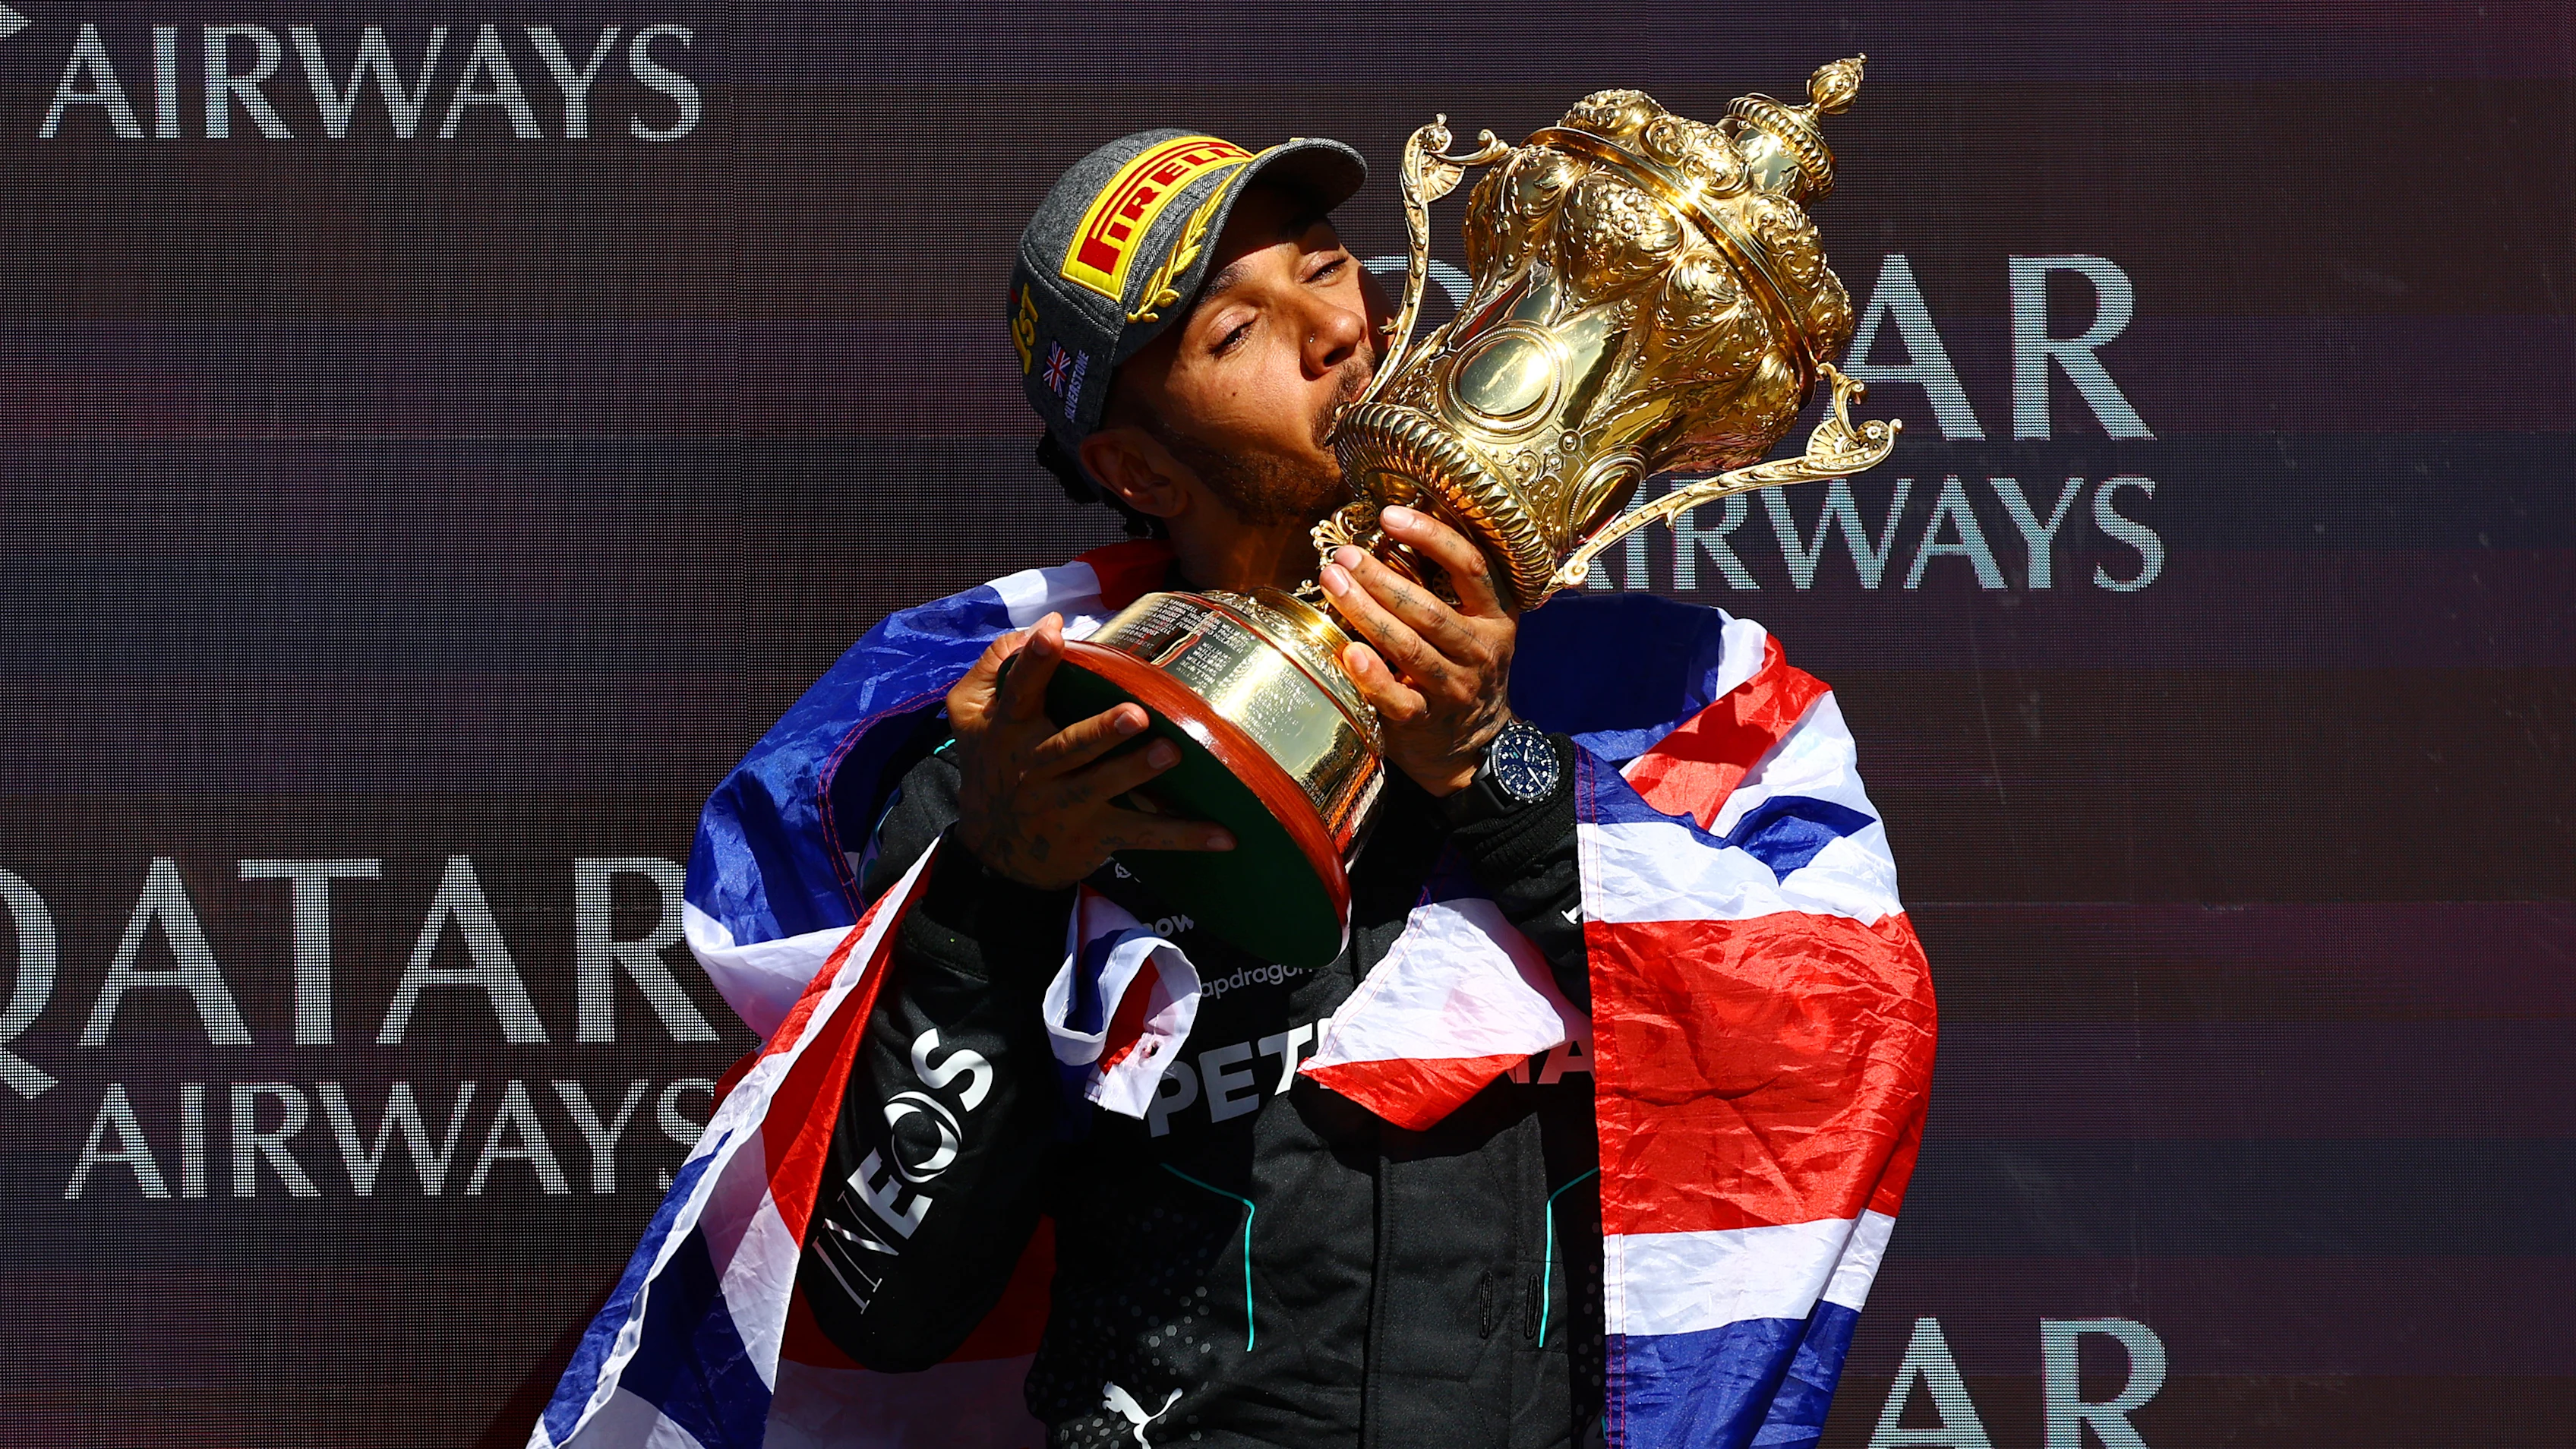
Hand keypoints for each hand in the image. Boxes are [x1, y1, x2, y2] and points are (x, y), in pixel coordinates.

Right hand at [946, 613, 1235, 889]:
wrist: (995, 851)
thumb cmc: (993, 763)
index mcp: (1010, 730)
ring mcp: (1067, 805)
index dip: (1035, 661)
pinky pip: (1143, 836)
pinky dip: (1184, 836)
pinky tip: (1225, 835)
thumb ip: (997, 665)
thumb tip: (1039, 627)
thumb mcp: (970, 714)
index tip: (1054, 631)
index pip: (1020, 691)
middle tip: (1135, 715)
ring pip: (1103, 788)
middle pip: (1069, 747)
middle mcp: (1036, 767)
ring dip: (1137, 772)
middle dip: (1101, 732)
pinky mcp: (1096, 835)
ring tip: (1170, 753)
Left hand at [1317, 505, 1517, 796]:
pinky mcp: (1427, 721)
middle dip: (1381, 579)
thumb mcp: (1472, 623)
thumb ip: (1439, 585)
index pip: (1471, 566)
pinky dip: (1372, 677)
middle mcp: (1480, 650)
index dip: (1432, 537)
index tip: (1391, 515)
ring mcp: (1455, 688)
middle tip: (1344, 556)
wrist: (1477, 744)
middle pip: (1428, 609)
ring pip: (1410, 648)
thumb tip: (1390, 533)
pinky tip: (1348, 652)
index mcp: (1494, 616)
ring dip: (1367, 614)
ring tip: (1333, 583)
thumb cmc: (1463, 667)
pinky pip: (1398, 699)